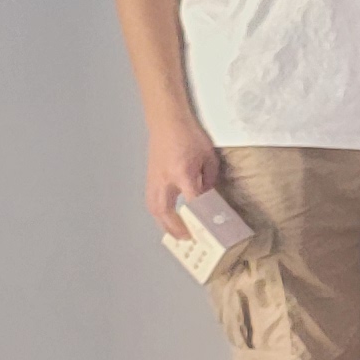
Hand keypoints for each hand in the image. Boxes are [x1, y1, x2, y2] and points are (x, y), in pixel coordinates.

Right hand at [144, 118, 223, 235]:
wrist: (167, 120)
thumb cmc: (189, 135)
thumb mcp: (208, 157)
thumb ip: (210, 179)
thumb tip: (209, 197)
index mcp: (182, 172)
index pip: (192, 201)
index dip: (200, 216)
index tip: (208, 228)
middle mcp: (164, 178)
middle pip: (165, 210)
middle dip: (176, 227)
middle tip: (189, 239)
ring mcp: (154, 178)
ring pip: (154, 207)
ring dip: (164, 223)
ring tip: (176, 233)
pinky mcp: (150, 177)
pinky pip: (151, 200)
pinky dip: (158, 212)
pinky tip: (166, 217)